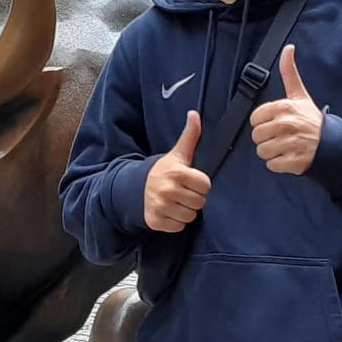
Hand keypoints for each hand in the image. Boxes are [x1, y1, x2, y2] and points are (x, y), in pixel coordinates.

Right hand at [144, 111, 210, 232]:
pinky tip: (169, 211)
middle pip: (200, 202)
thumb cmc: (163, 171)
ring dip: (185, 211)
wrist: (136, 188)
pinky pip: (179, 227)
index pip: (205, 186)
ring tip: (176, 201)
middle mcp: (168, 190)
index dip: (200, 184)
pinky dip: (176, 221)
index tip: (190, 181)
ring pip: (190, 216)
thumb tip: (194, 114)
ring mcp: (161, 207)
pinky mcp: (156, 221)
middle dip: (193, 198)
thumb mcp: (177, 154)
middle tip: (182, 191)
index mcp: (177, 173)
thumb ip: (190, 136)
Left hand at [249, 46, 322, 174]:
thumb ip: (289, 72)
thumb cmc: (312, 120)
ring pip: (262, 152)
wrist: (333, 144)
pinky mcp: (294, 162)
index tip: (275, 124)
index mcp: (284, 107)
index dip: (263, 123)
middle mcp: (286, 124)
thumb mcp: (300, 95)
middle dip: (266, 139)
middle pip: (256, 137)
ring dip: (272, 152)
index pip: (255, 119)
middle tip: (281, 137)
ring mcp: (290, 144)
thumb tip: (288, 48)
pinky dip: (279, 164)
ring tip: (285, 147)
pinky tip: (289, 157)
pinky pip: (272, 165)